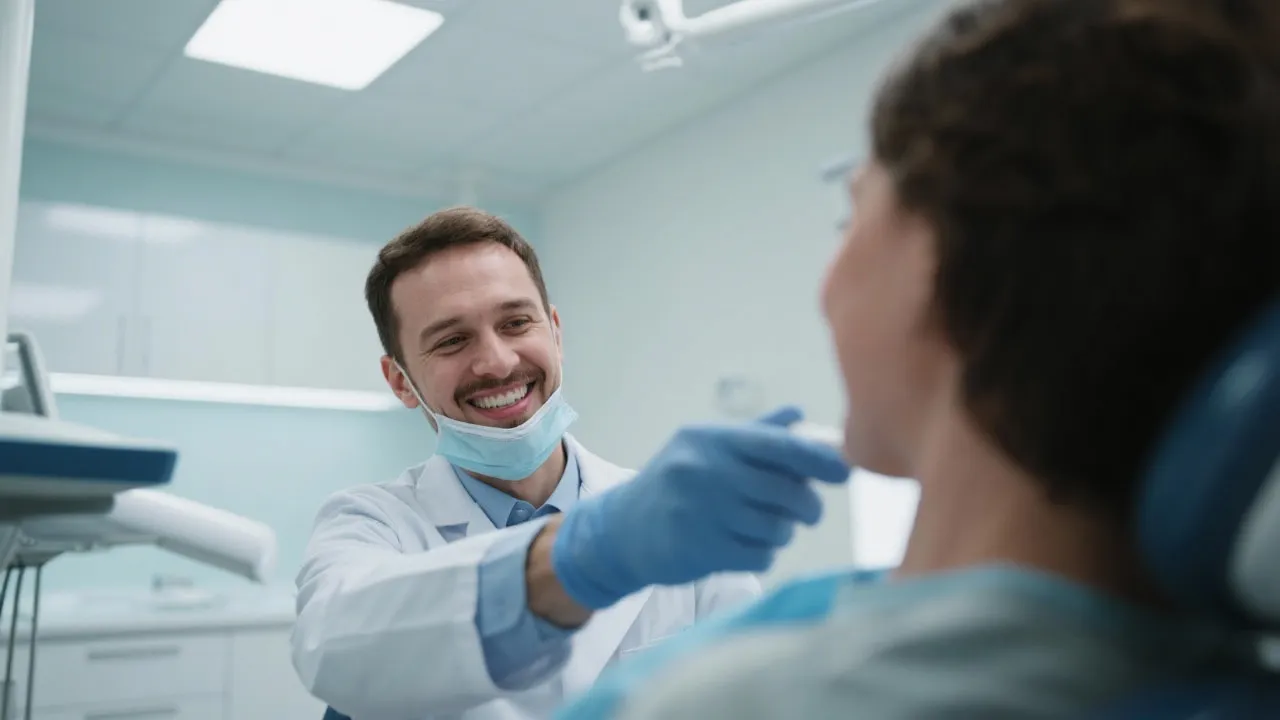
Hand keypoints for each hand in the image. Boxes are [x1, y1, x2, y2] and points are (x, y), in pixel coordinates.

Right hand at [550, 406, 850, 609]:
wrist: (623, 529)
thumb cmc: (677, 482)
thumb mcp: (707, 448)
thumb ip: (756, 434)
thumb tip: (800, 415)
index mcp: (712, 440)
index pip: (778, 447)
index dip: (819, 461)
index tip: (844, 473)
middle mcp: (704, 471)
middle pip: (785, 492)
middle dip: (807, 506)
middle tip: (807, 512)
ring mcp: (700, 512)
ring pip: (776, 529)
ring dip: (782, 533)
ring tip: (768, 528)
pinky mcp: (699, 549)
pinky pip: (759, 556)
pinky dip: (764, 554)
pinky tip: (748, 546)